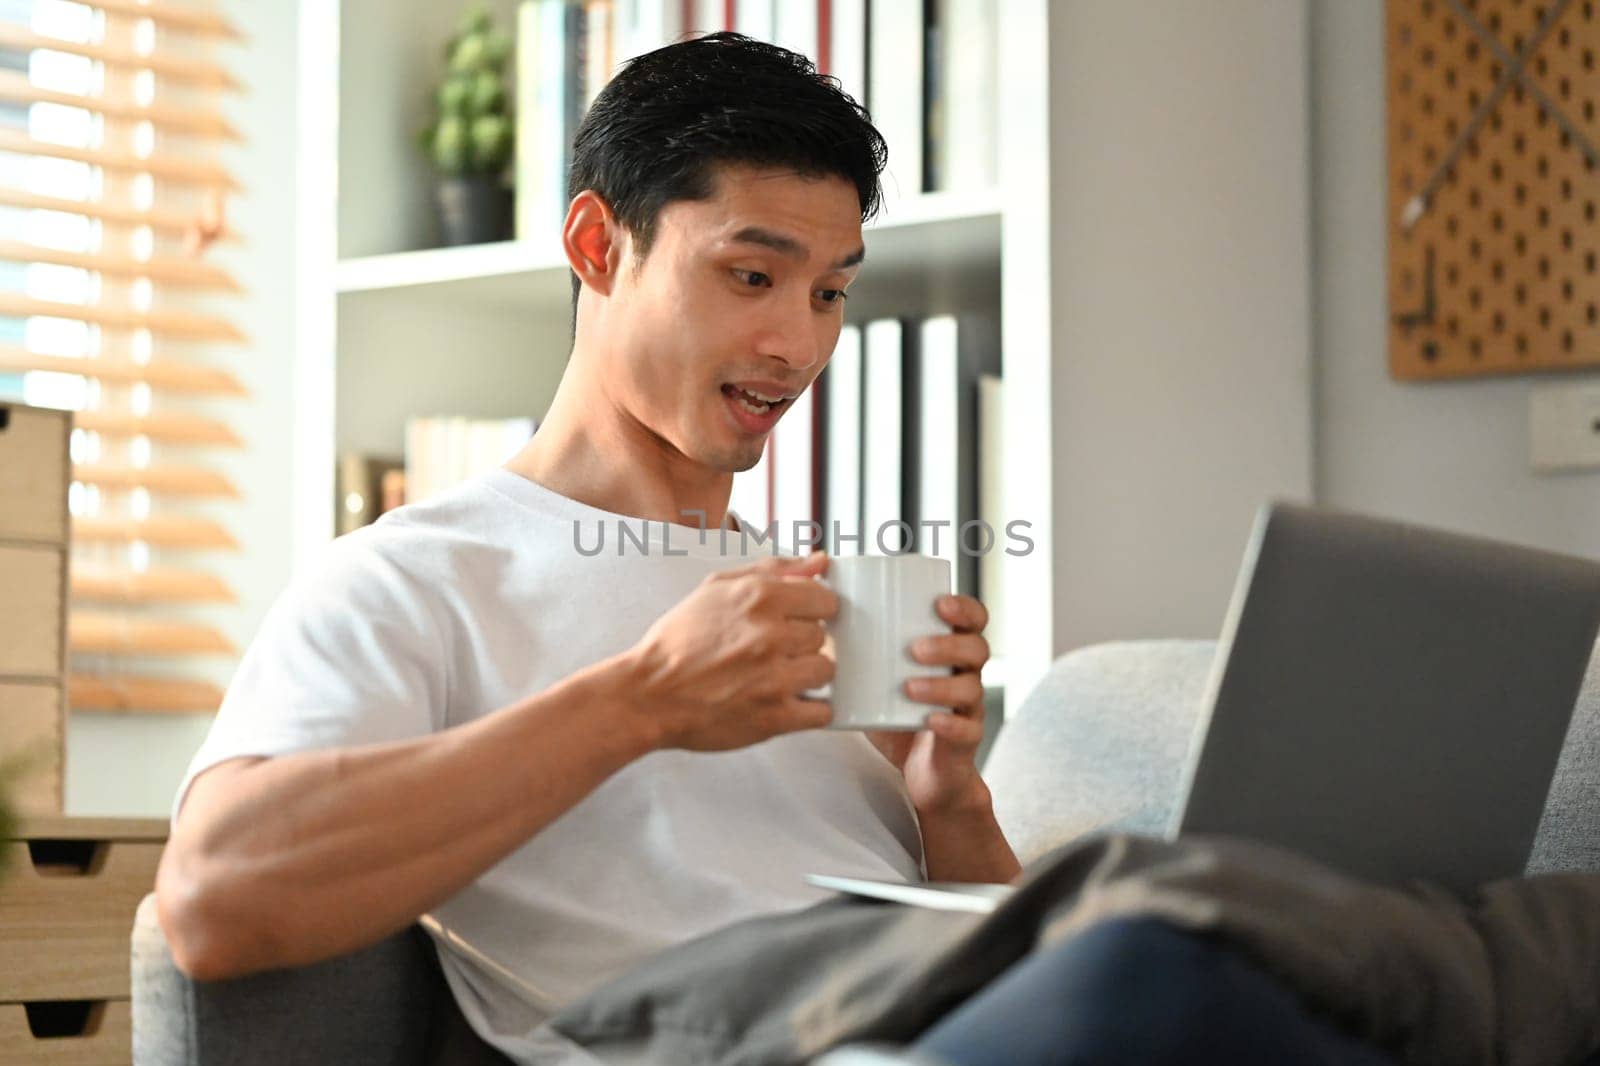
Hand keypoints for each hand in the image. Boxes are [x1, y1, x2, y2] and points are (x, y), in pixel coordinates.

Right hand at [623, 552, 836, 751]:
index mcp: (758, 597)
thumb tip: (820, 562)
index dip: (812, 610)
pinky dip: (810, 709)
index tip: (797, 619)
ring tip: (776, 676)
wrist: (648, 695)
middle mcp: (770, 635)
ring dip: (806, 675)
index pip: (824, 599)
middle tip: (772, 651)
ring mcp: (774, 678)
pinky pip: (821, 711)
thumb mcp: (717, 588)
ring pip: (825, 670)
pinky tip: (787, 701)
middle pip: (822, 635)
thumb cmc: (678, 642)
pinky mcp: (774, 717)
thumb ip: (774, 569)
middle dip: (801, 643)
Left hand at [865, 595, 990, 814]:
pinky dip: (948, 723)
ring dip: (941, 685)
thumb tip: (818, 615)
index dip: (963, 608)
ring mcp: (968, 709)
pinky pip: (966, 730)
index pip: (973, 619)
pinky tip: (929, 720)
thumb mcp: (877, 676)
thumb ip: (857, 647)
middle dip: (948, 645)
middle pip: (977, 648)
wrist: (919, 770)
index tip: (939, 603)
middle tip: (915, 649)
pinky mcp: (964, 741)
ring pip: (971, 689)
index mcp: (950, 651)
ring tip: (908, 687)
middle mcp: (965, 675)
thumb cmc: (898, 713)